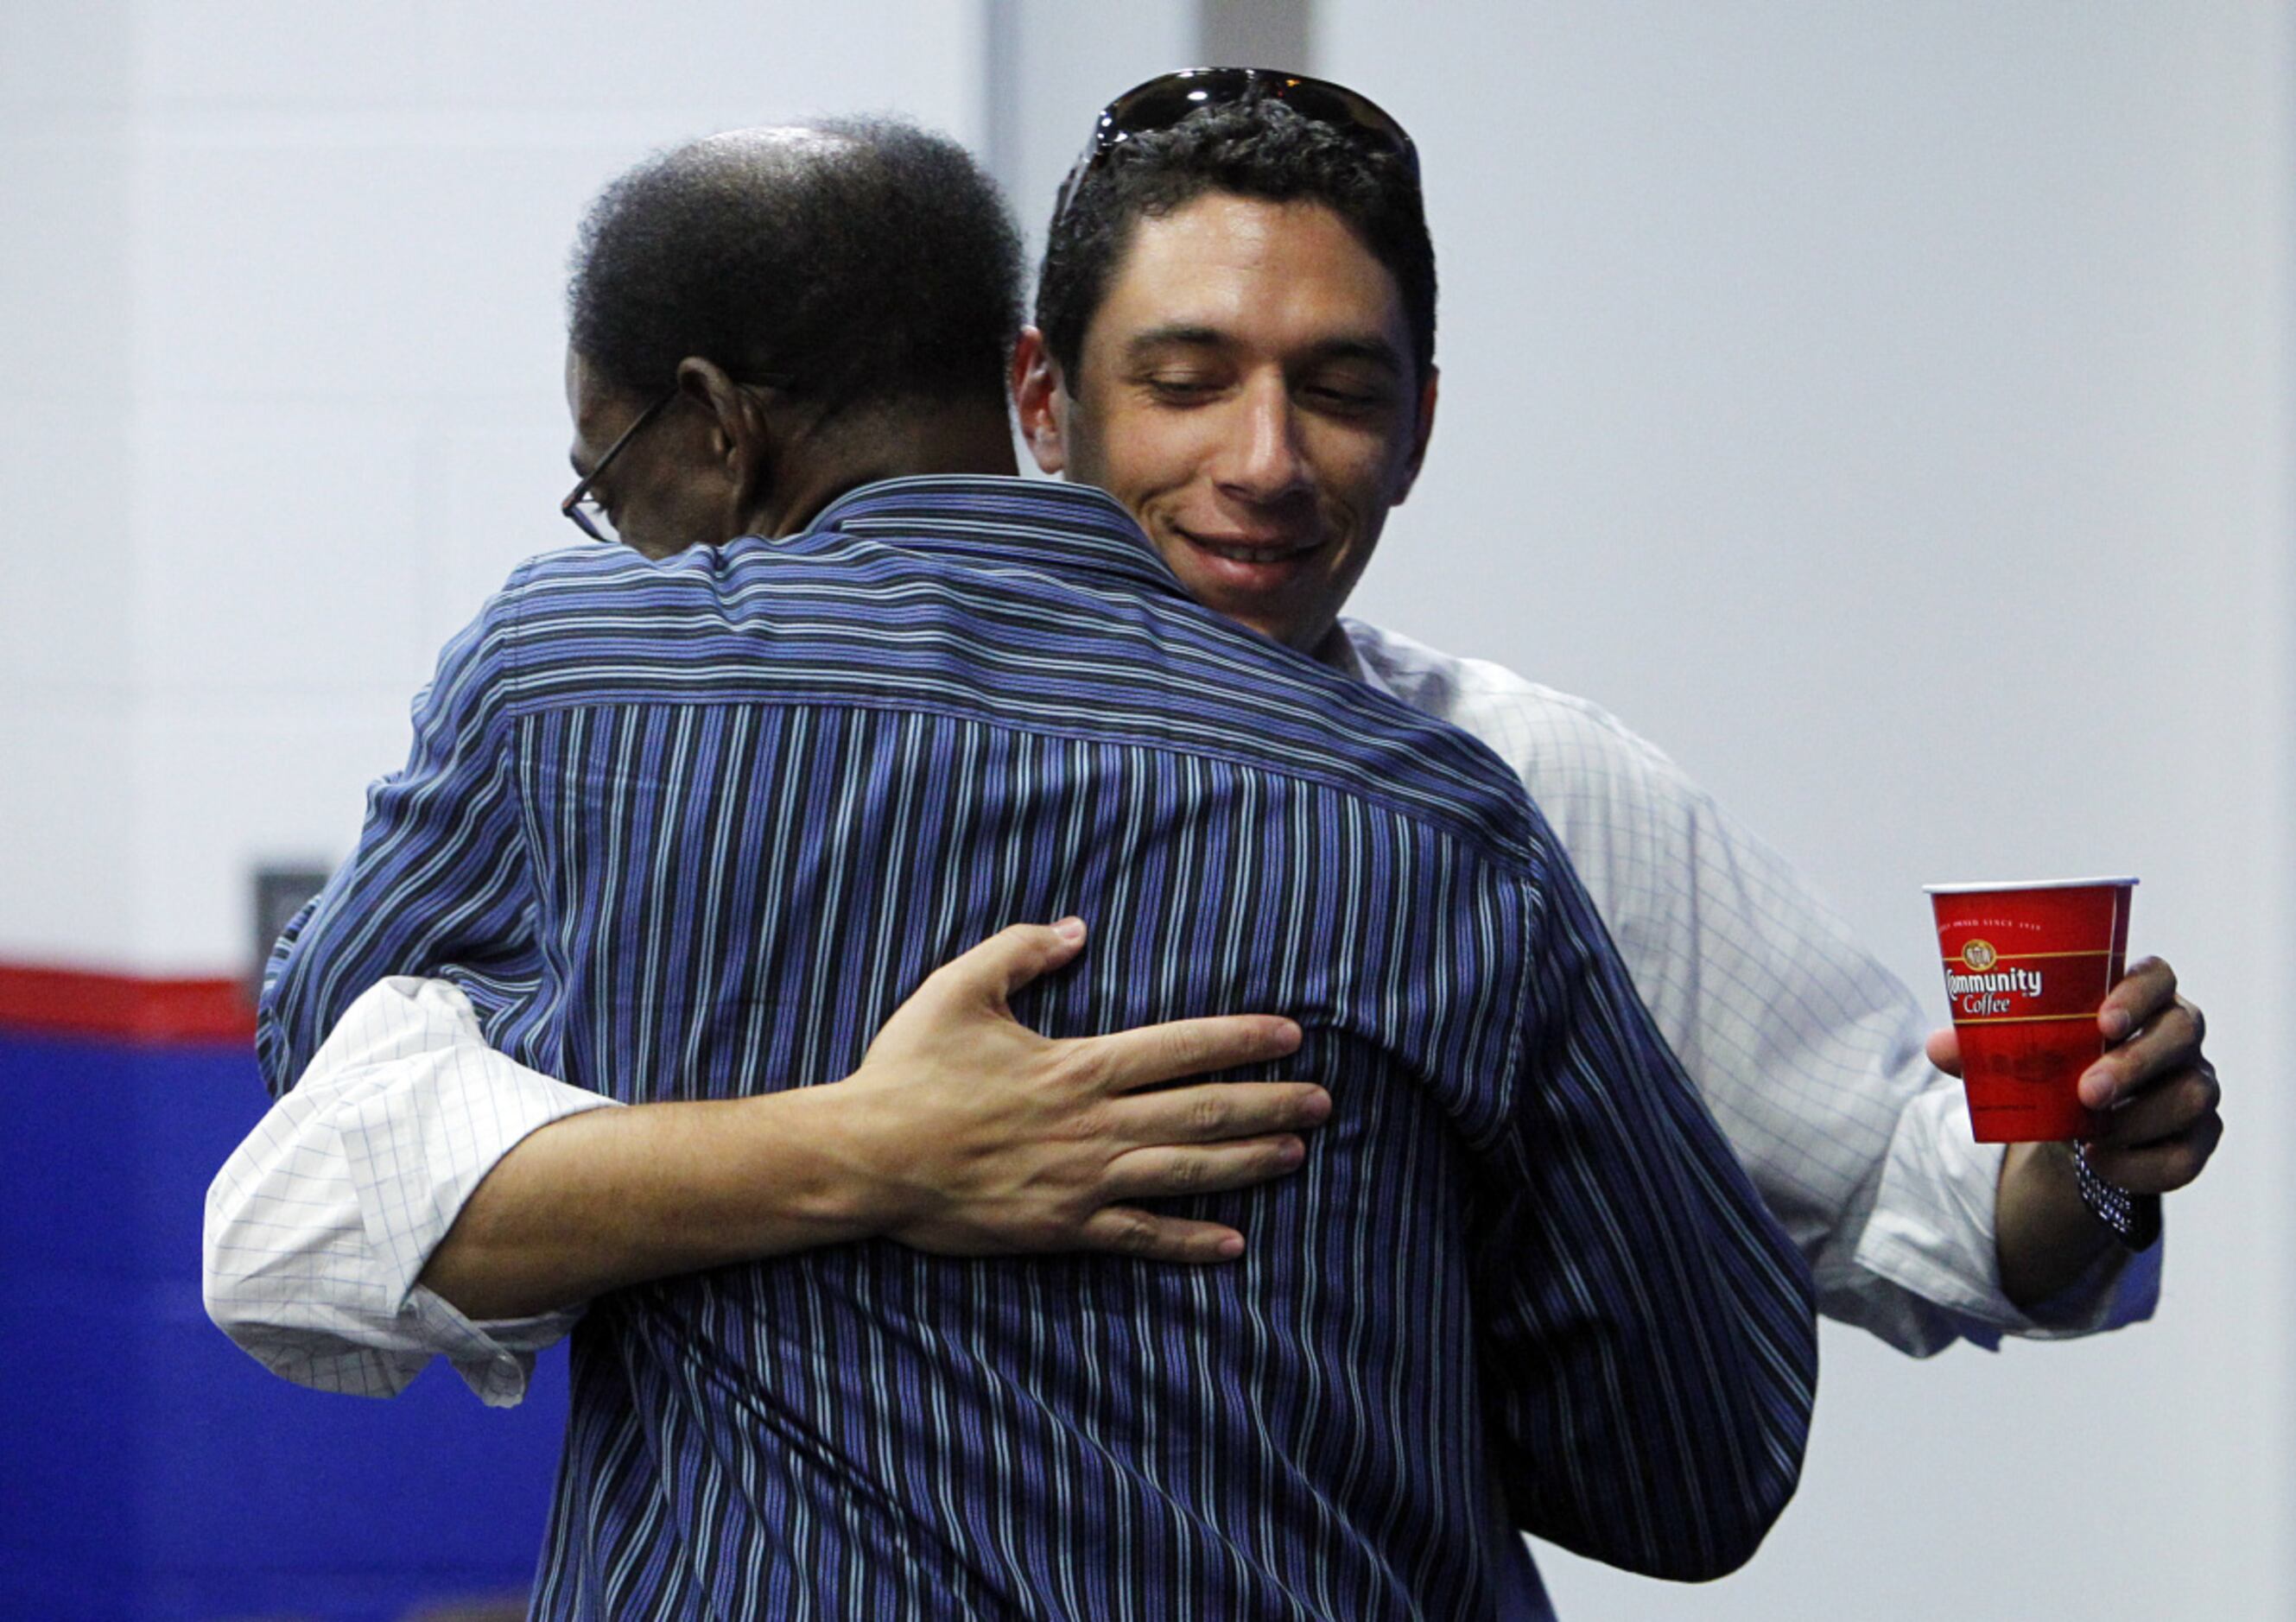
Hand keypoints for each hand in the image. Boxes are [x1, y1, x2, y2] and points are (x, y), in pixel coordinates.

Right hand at [827, 917, 1325, 1263]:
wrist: (866, 1158)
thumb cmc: (907, 1070)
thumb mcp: (958, 989)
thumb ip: (1021, 950)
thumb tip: (1078, 928)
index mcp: (1077, 1065)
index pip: (1181, 1047)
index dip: (1241, 1040)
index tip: (1290, 1035)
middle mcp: (1093, 1124)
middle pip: (1202, 1111)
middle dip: (1270, 1103)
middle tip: (1323, 1101)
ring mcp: (1082, 1181)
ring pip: (1185, 1170)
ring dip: (1248, 1162)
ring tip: (1298, 1153)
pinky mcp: (1062, 1227)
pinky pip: (1139, 1236)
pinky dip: (1188, 1241)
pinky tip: (1232, 1243)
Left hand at [1926, 955, 2221, 1195]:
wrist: (2075, 1126)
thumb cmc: (2055, 1068)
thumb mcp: (2021, 1053)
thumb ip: (1982, 1046)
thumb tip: (1940, 1047)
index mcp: (2139, 998)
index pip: (2158, 976)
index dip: (2139, 994)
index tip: (2103, 1020)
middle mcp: (2178, 1035)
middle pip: (2182, 1033)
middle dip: (2135, 1064)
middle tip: (2087, 1092)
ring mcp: (2194, 1083)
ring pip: (2192, 1096)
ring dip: (2138, 1119)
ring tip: (2086, 1136)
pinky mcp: (2197, 1136)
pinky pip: (2187, 1155)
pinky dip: (2142, 1165)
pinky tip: (2101, 1163)